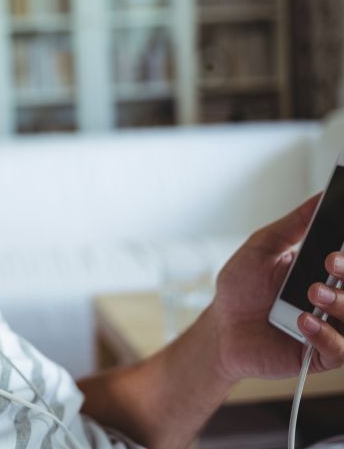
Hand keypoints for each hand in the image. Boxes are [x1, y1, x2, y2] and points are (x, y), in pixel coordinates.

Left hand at [207, 194, 343, 382]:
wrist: (220, 327)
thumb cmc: (240, 289)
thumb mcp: (263, 248)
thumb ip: (294, 225)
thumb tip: (320, 198)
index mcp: (326, 273)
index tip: (339, 250)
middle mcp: (334, 300)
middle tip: (331, 263)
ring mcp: (330, 328)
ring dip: (342, 303)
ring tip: (313, 294)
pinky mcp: (321, 355)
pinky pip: (342, 349)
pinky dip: (327, 335)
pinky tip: (304, 322)